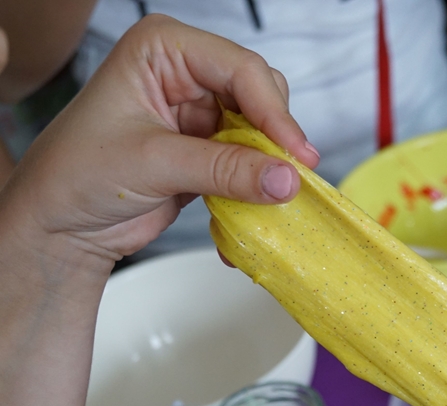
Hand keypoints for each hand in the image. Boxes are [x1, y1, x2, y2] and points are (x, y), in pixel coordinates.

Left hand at [0, 13, 319, 263]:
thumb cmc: (79, 175)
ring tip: (272, 199)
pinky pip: (253, 163)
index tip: (295, 156)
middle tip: (290, 178)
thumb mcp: (154, 164)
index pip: (240, 68)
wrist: (60, 224)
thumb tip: (287, 180)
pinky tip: (252, 215)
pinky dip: (257, 189)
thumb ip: (225, 170)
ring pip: (263, 131)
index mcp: (165, 49)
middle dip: (276, 138)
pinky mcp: (210, 150)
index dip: (274, 112)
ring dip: (269, 166)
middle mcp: (187, 73)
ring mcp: (201, 112)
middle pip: (261, 94)